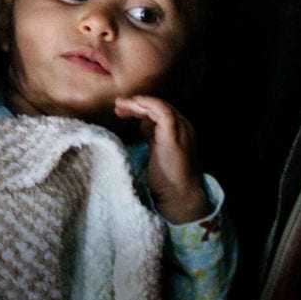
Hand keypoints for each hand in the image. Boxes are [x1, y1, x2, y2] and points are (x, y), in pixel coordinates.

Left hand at [115, 95, 208, 222]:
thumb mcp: (157, 151)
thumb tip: (143, 125)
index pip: (159, 111)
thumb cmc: (166, 179)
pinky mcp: (173, 133)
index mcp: (179, 130)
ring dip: (137, 103)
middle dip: (136, 104)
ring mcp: (180, 128)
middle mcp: (183, 125)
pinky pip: (161, 110)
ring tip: (120, 105)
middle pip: (158, 106)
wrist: (178, 196)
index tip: (121, 111)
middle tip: (118, 106)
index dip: (140, 108)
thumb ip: (152, 136)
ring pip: (158, 105)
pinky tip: (132, 105)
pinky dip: (146, 104)